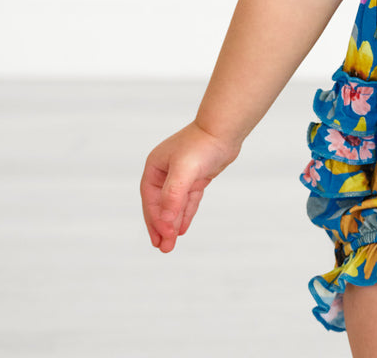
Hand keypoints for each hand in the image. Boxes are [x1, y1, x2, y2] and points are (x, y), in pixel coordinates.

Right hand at [140, 122, 240, 252]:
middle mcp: (165, 171)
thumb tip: (165, 221)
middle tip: (163, 248)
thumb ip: (173, 195)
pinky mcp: (197, 176)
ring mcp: (182, 174)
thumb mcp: (184, 170)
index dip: (156, 220)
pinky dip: (185, 213)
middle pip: (160, 204)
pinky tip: (182, 228)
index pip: (151, 200)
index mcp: (155, 167)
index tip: (162, 238)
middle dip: (162, 226)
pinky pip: (188, 200)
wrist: (225, 129)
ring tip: (170, 244)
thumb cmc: (202, 144)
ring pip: (175, 204)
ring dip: (173, 223)